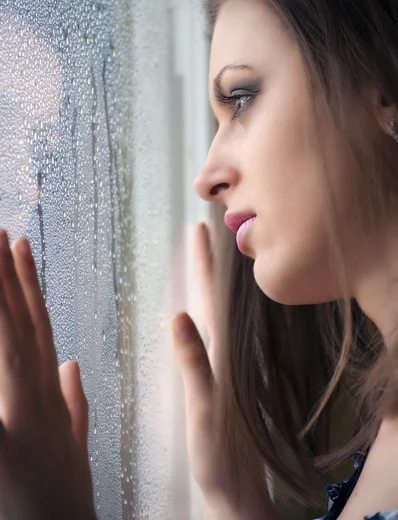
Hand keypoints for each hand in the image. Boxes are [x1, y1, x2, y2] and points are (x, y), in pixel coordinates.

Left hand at [0, 229, 95, 519]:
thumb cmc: (62, 504)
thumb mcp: (72, 448)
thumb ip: (73, 403)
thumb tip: (71, 364)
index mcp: (51, 398)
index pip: (39, 328)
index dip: (29, 285)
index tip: (20, 245)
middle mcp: (40, 400)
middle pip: (23, 325)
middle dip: (8, 275)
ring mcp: (25, 420)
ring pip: (10, 343)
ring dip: (0, 298)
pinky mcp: (8, 447)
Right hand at [171, 223, 275, 518]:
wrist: (237, 488)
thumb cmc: (220, 455)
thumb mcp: (203, 410)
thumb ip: (196, 365)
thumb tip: (180, 318)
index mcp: (222, 354)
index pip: (211, 297)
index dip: (204, 263)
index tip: (199, 229)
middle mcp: (226, 352)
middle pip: (215, 296)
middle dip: (207, 261)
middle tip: (202, 229)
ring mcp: (225, 363)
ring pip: (218, 309)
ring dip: (211, 279)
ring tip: (206, 255)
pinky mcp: (222, 377)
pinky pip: (215, 330)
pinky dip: (208, 308)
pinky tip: (203, 307)